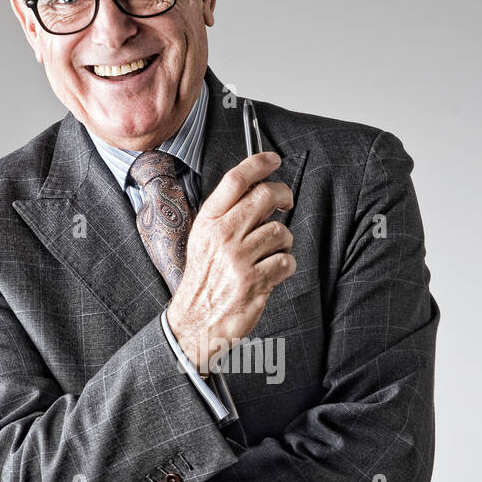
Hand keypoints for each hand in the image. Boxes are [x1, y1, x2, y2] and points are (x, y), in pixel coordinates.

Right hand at [166, 150, 295, 371]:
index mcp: (208, 223)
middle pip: (264, 196)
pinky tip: (274, 272)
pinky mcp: (254, 281)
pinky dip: (286, 266)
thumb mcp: (203, 242)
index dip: (258, 163)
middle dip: (283, 194)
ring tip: (273, 252)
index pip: (235, 180)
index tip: (273, 159)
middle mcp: (222, 236)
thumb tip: (258, 193)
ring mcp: (238, 259)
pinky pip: (286, 261)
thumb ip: (226, 217)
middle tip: (286, 201)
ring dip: (284, 241)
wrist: (195, 322)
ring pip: (281, 231)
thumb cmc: (203, 281)